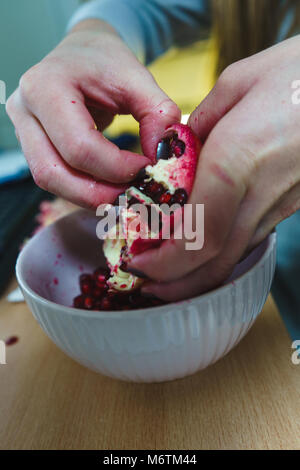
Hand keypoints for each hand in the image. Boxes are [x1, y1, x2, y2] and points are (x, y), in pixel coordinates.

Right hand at [6, 19, 179, 207]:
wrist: (82, 52)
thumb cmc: (107, 61)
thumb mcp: (138, 78)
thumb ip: (158, 114)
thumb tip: (162, 157)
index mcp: (45, 86)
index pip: (80, 146)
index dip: (117, 167)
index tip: (147, 169)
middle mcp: (24, 110)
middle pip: (55, 173)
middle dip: (100, 192)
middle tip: (135, 193)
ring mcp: (22, 130)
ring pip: (50, 182)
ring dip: (89, 196)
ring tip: (124, 193)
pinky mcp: (31, 145)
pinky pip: (54, 178)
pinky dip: (83, 189)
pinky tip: (109, 187)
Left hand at [129, 35, 299, 300]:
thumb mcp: (239, 82)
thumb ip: (202, 122)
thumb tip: (182, 147)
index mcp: (234, 160)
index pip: (197, 236)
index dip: (164, 263)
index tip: (138, 263)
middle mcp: (259, 193)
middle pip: (215, 262)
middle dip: (176, 283)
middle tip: (146, 284)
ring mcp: (282, 203)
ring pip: (235, 257)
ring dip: (197, 275)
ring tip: (167, 276)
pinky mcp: (292, 203)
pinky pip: (250, 238)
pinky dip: (221, 254)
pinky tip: (202, 249)